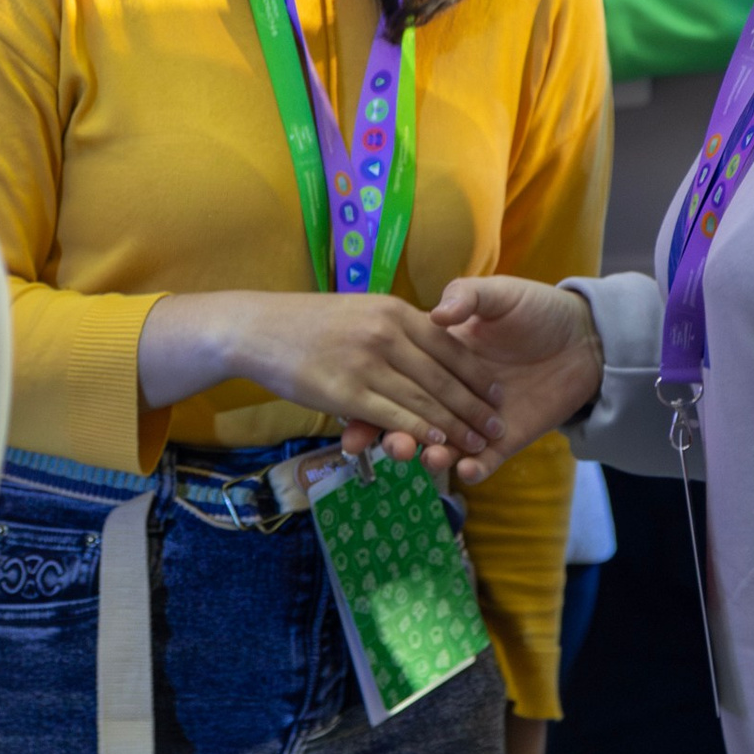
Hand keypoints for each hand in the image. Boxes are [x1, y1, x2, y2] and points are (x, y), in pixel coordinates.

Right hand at [137, 290, 507, 455]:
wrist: (257, 327)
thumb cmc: (307, 323)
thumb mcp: (360, 309)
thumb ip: (395, 326)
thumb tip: (429, 340)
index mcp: (394, 311)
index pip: (449, 345)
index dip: (475, 373)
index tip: (496, 392)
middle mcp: (387, 333)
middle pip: (443, 376)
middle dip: (474, 405)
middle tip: (496, 426)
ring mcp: (367, 362)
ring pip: (424, 399)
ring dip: (455, 425)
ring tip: (478, 442)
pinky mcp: (347, 390)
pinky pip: (393, 414)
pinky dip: (420, 430)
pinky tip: (437, 444)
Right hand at [344, 276, 601, 484]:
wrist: (584, 337)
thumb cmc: (536, 309)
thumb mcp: (498, 295)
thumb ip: (468, 298)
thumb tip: (436, 313)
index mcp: (440, 357)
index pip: (402, 380)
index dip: (375, 401)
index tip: (353, 418)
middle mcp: (452, 392)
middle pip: (414, 420)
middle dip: (397, 437)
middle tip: (389, 446)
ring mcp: (476, 420)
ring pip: (444, 446)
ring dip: (431, 455)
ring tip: (429, 456)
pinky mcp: (505, 441)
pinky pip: (483, 462)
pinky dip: (473, 468)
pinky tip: (468, 468)